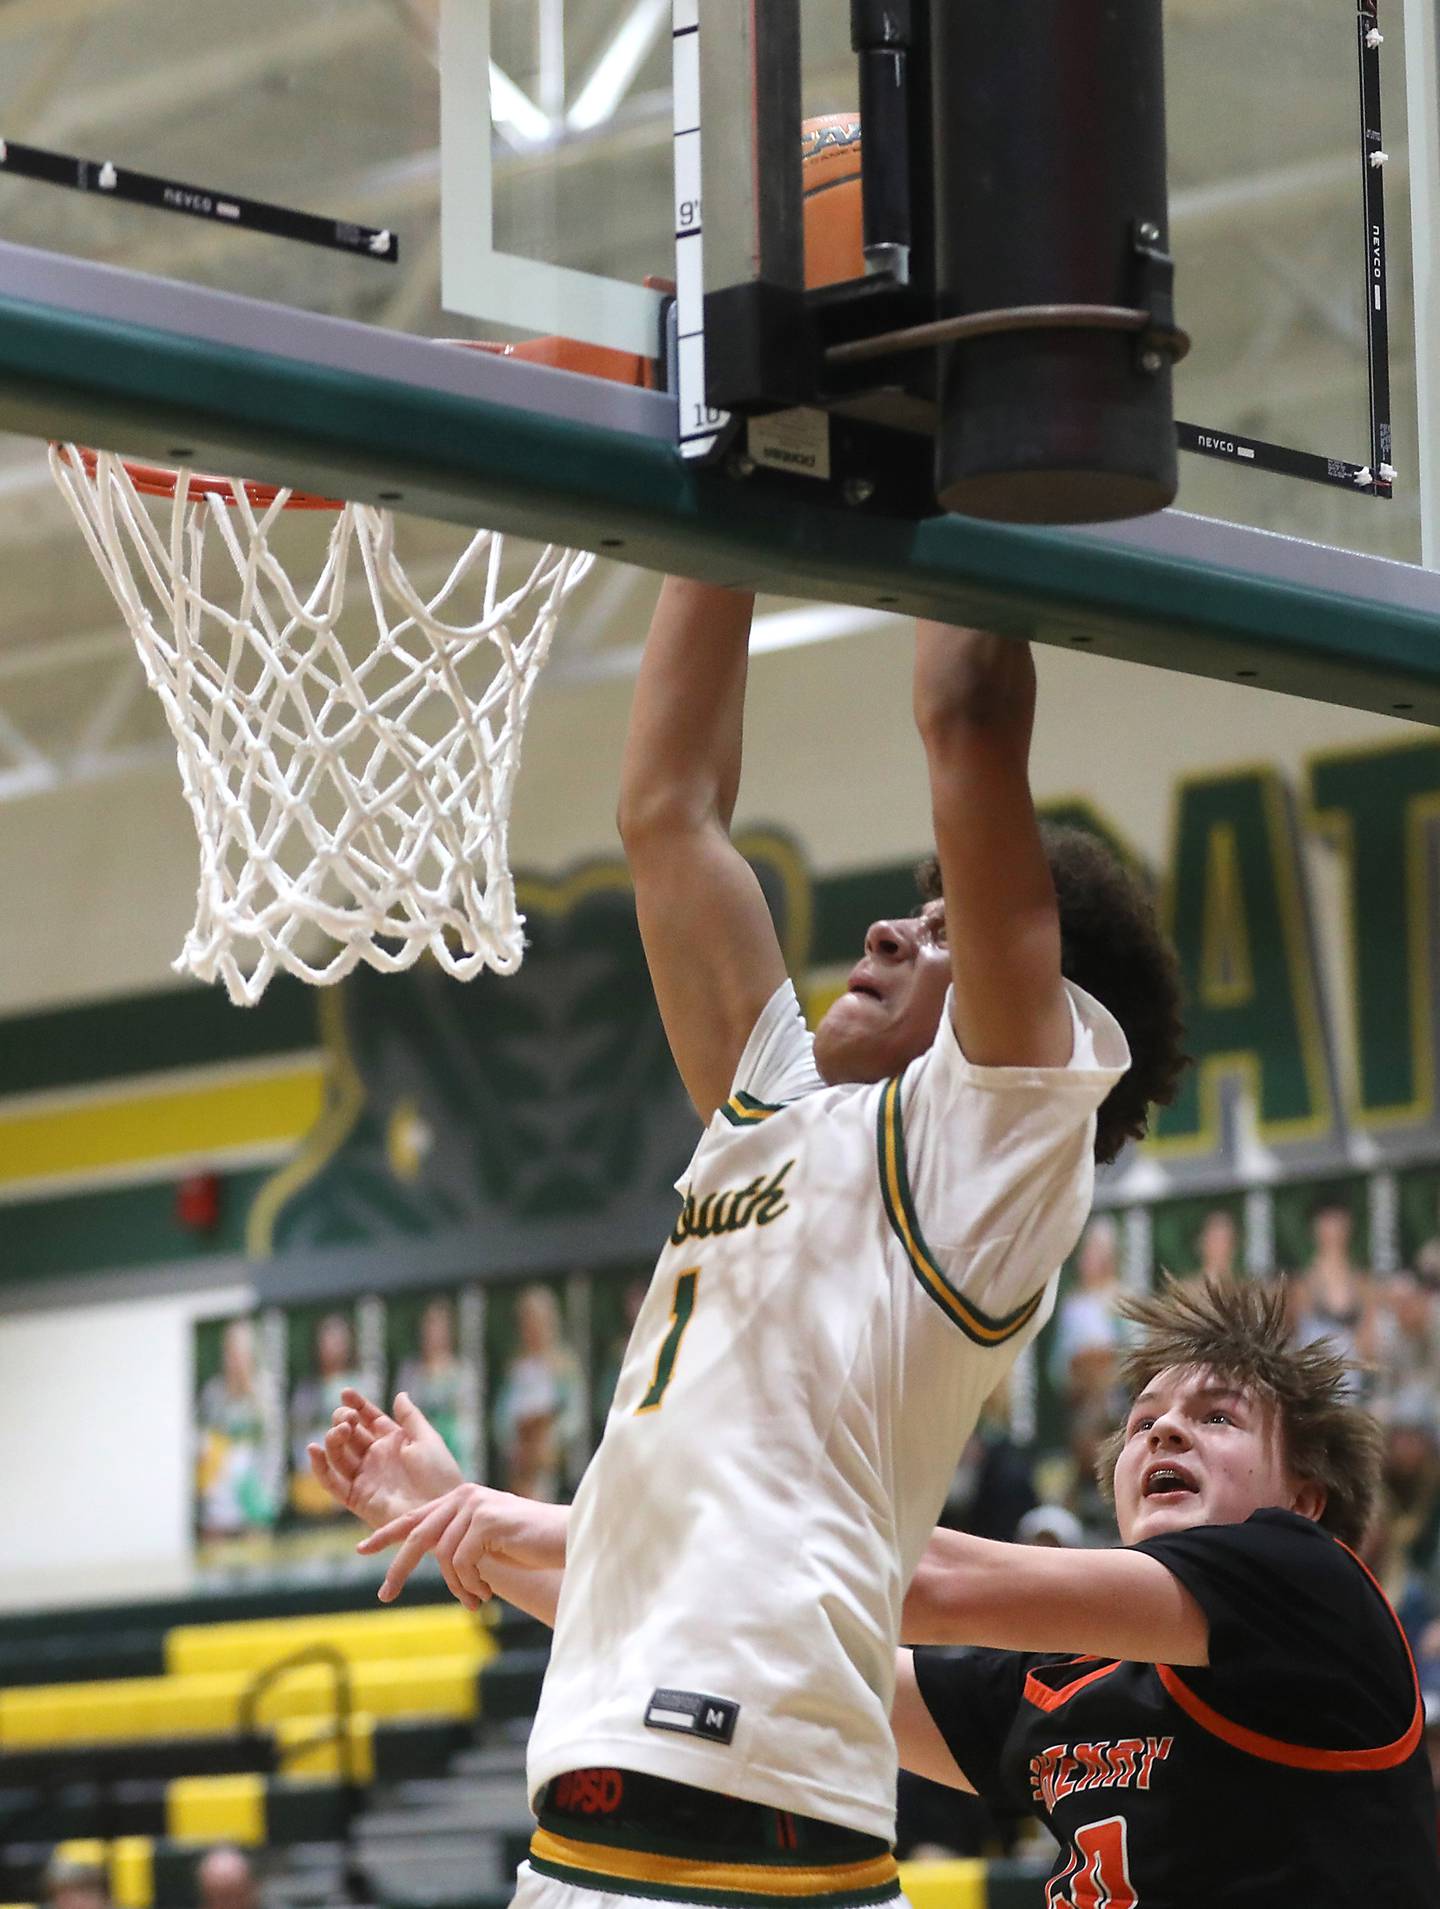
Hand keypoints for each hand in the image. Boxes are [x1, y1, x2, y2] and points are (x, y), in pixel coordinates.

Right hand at [307, 1389, 462, 1530]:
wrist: (439, 1511)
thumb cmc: (440, 1475)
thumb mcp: (427, 1440)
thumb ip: (410, 1417)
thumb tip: (399, 1395)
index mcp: (394, 1441)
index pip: (369, 1419)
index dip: (357, 1405)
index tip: (345, 1393)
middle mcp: (376, 1458)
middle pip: (350, 1434)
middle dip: (343, 1420)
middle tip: (348, 1418)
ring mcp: (365, 1477)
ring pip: (338, 1455)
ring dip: (333, 1440)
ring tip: (341, 1430)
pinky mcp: (356, 1498)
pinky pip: (332, 1483)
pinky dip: (320, 1468)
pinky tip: (315, 1450)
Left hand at [358, 1483, 569, 1609]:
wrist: (566, 1539)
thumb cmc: (530, 1545)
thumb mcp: (488, 1544)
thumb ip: (460, 1543)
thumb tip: (431, 1559)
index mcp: (461, 1499)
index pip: (415, 1516)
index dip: (387, 1533)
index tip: (361, 1549)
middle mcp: (464, 1497)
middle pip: (418, 1537)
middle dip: (398, 1568)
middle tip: (384, 1596)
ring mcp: (475, 1506)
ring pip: (443, 1557)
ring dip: (457, 1587)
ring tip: (474, 1601)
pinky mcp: (486, 1520)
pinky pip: (462, 1562)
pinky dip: (470, 1585)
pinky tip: (485, 1594)